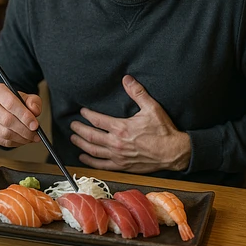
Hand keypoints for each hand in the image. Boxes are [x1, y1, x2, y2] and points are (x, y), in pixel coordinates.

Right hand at [0, 83, 41, 147]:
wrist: (3, 107)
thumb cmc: (16, 102)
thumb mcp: (27, 97)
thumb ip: (34, 102)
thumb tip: (35, 111)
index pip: (11, 103)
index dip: (24, 116)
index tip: (35, 125)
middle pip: (7, 120)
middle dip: (25, 130)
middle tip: (36, 135)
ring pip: (4, 133)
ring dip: (21, 138)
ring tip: (31, 138)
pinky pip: (2, 141)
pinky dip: (15, 143)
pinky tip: (23, 140)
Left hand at [70, 75, 190, 173]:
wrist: (173, 152)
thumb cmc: (163, 131)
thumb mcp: (152, 108)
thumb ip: (137, 92)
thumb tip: (127, 79)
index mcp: (122, 128)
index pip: (97, 120)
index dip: (87, 115)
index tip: (82, 111)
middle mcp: (117, 143)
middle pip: (91, 136)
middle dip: (79, 129)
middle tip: (72, 125)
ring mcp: (118, 156)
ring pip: (93, 151)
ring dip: (81, 144)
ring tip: (74, 139)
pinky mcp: (122, 166)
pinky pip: (102, 165)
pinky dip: (90, 162)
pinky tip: (83, 158)